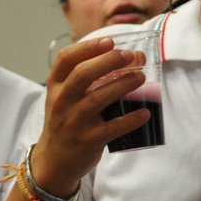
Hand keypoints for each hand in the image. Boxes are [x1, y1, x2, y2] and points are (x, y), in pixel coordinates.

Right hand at [31, 37, 148, 195]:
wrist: (54, 160)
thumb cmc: (64, 122)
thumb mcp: (62, 97)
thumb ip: (84, 79)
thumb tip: (125, 60)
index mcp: (55, 86)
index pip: (66, 59)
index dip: (88, 47)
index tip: (110, 41)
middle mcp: (62, 102)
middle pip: (83, 74)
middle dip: (109, 61)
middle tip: (131, 57)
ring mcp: (74, 122)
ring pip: (99, 99)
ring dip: (123, 85)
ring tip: (141, 77)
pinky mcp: (88, 140)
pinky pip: (113, 128)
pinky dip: (131, 119)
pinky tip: (145, 112)